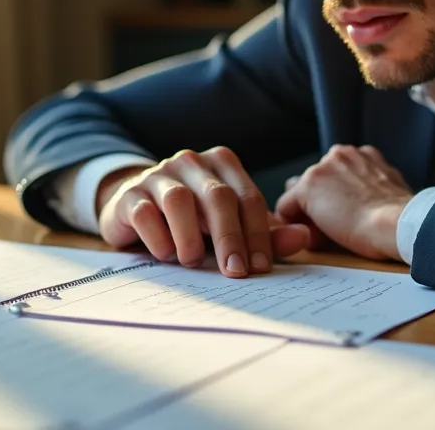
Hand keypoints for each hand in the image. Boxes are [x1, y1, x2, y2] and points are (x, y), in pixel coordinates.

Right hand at [97, 147, 312, 276]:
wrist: (137, 211)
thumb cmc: (195, 222)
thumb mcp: (231, 228)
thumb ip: (266, 235)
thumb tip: (304, 238)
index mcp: (223, 164)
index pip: (248, 197)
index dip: (258, 233)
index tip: (261, 268)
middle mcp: (192, 163)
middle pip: (218, 197)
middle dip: (230, 237)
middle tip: (235, 272)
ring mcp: (159, 175)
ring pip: (179, 200)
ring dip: (190, 236)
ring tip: (194, 262)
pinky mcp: (130, 195)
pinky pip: (146, 212)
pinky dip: (158, 236)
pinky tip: (166, 255)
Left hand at [275, 145, 411, 260]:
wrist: (398, 223)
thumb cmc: (399, 219)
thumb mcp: (389, 195)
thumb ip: (369, 190)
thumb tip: (357, 203)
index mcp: (363, 156)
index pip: (335, 177)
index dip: (336, 203)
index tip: (346, 221)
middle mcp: (341, 154)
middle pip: (315, 184)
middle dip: (319, 206)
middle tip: (334, 230)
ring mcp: (322, 168)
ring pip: (300, 196)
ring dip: (307, 215)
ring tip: (326, 235)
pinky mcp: (308, 187)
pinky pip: (286, 208)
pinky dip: (294, 225)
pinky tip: (315, 238)